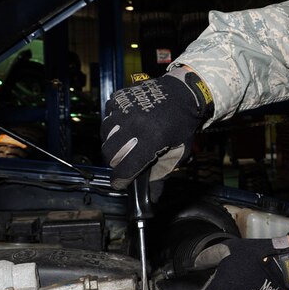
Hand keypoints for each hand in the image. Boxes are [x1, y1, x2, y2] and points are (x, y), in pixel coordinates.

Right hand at [100, 67, 212, 189]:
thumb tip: (152, 197)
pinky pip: (107, 117)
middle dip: (115, 162)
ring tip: (125, 142)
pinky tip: (125, 125)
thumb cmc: (182, 125)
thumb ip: (162, 175)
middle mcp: (134, 123)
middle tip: (125, 162)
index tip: (121, 184)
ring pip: (105, 134)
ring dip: (112, 142)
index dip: (120, 181)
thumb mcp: (178, 152)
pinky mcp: (119, 98)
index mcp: (151, 139)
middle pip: (109, 153)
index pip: (125, 167)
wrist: (183, 92)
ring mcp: (124, 108)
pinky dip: (113, 124)